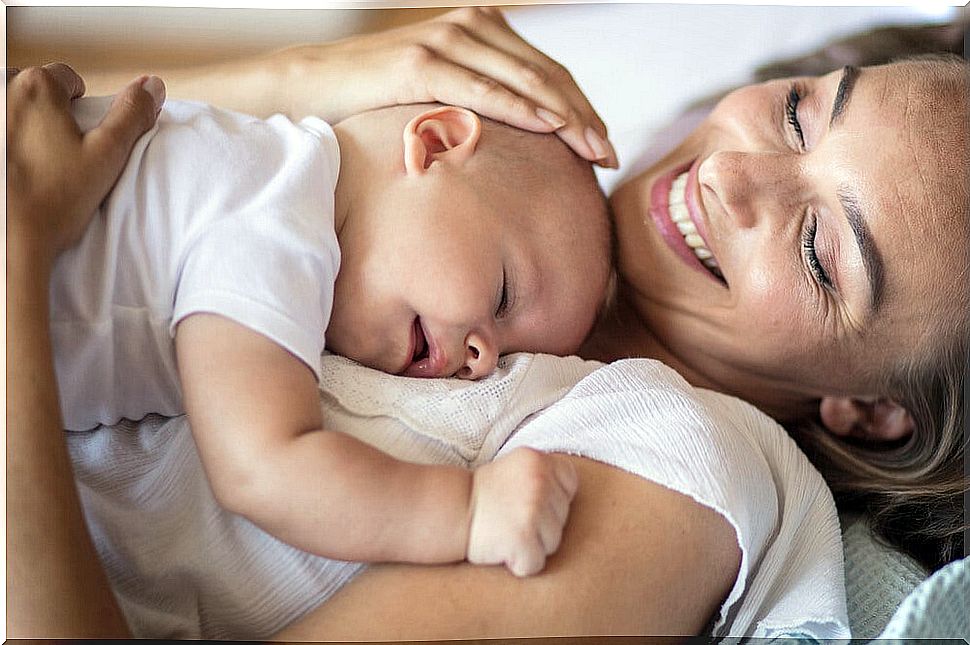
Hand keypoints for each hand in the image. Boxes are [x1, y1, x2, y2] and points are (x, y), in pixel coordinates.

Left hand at [6, 63, 164, 264]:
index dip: (79, 108)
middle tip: (57, 154)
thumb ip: (132, 114)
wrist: (10, 239)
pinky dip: (7, 142)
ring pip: (9, 106)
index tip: (79, 139)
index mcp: (36, 87)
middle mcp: (1, 90)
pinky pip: (0, 129)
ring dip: (19, 124)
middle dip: (45, 113)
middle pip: (33, 89)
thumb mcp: (107, 154)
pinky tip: (11, 168)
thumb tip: (154, 85)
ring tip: (30, 163)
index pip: (67, 78)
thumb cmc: (53, 200)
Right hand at [276, 7, 616, 166]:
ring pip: (524, 80)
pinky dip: (519, 108)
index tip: (605, 147)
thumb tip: (521, 146)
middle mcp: (470, 27)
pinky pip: (481, 88)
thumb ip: (479, 103)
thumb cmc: (377, 99)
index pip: (548, 72)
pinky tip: (549, 129)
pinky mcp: (420, 63)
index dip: (582, 108)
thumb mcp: (440, 95)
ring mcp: (446, 41)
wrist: (310, 88)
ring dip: (566, 117)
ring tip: (593, 151)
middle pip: (547, 76)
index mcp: (481, 32)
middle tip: (610, 158)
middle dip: (584, 117)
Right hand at [466, 447, 577, 576]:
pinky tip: (500, 547)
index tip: (527, 501)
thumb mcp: (516, 469)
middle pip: (562, 518)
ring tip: (505, 531)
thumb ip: (545, 475)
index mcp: (539, 461)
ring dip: (531, 545)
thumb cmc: (484, 495)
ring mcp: (532, 510)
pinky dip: (519, 563)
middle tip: (509, 517)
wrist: (449, 511)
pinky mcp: (522, 538)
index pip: (570, 485)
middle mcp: (539, 482)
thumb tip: (582, 489)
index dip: (552, 498)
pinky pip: (535, 563)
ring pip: (552, 543)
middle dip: (540, 525)